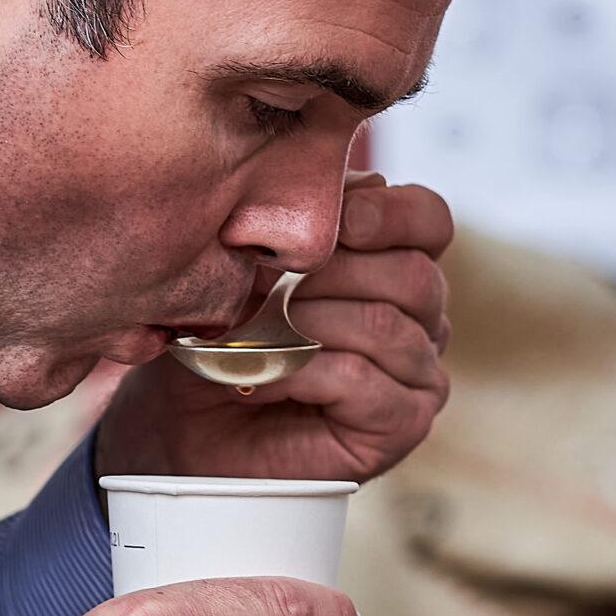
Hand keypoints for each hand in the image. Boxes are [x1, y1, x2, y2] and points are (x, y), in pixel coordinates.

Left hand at [95, 172, 452, 483]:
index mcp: (397, 265)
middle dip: (330, 274)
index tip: (338, 218)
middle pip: (413, 274)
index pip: (430, 219)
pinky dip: (302, 373)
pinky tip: (261, 379)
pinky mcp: (404, 424)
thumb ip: (306, 224)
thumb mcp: (253, 264)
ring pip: (385, 327)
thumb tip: (361, 186)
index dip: (391, 212)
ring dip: (306, 326)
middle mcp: (423, 319)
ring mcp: (420, 375)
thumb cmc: (221, 343)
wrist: (185, 429)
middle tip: (265, 289)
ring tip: (254, 337)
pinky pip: (363, 380)